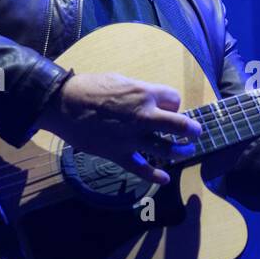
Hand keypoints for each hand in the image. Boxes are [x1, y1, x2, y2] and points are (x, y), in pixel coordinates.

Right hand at [34, 72, 201, 184]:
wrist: (63, 104)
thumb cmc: (90, 87)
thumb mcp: (120, 79)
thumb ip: (139, 91)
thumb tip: (150, 99)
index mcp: (144, 94)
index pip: (174, 99)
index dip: (174, 103)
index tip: (169, 108)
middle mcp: (144, 116)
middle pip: (180, 126)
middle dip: (192, 131)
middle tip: (195, 134)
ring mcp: (133, 138)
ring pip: (167, 150)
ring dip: (181, 152)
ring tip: (185, 152)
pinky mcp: (119, 154)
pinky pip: (142, 169)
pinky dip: (155, 176)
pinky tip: (164, 178)